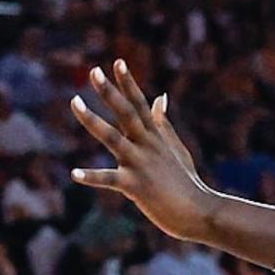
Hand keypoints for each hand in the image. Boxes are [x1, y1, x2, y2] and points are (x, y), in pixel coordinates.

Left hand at [69, 61, 214, 241]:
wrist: (200, 211)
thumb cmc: (187, 182)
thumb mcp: (176, 148)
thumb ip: (164, 123)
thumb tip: (160, 97)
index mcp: (155, 137)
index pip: (140, 104)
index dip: (128, 83)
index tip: (117, 62)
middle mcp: (148, 146)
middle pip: (126, 113)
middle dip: (109, 91)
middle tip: (94, 71)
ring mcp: (141, 164)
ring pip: (112, 138)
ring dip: (92, 120)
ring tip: (74, 102)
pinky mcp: (136, 186)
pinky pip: (110, 179)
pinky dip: (92, 176)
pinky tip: (74, 174)